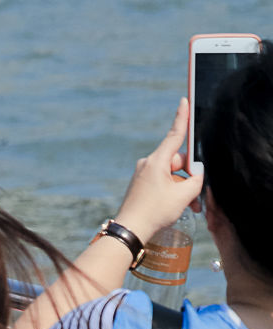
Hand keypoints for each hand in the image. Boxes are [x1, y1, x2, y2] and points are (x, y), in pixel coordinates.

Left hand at [113, 98, 202, 241]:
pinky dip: (175, 192)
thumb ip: (195, 181)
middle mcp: (148, 163)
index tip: (184, 101)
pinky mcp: (143, 184)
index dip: (181, 118)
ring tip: (190, 207)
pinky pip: (165, 182)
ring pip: (173, 175)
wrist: (132, 228)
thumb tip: (195, 175)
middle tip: (196, 197)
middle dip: (191, 177)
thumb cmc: (154, 211)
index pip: (174, 135)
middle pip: (178, 162)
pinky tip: (182, 207)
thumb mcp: (183, 195)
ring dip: (184, 189)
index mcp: (156, 161)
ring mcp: (144, 174)